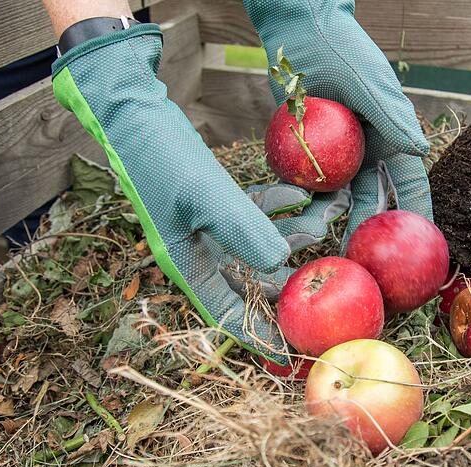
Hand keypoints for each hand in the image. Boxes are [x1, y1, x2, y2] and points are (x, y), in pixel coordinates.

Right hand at [52, 24, 306, 362]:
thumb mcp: (202, 194)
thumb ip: (242, 228)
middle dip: (295, 275)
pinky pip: (257, 215)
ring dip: (297, 231)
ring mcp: (210, 228)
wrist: (132, 112)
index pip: (229, 313)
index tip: (295, 350)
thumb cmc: (157, 157)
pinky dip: (280, 206)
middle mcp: (201, 253)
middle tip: (337, 271)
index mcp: (188, 265)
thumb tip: (282, 261)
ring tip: (332, 213)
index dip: (261, 334)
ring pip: (262, 243)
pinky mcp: (218, 202)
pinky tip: (303, 194)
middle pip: (255, 280)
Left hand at [244, 0, 431, 250]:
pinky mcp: (303, 155)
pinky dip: (294, 201)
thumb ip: (392, 116)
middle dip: (363, 233)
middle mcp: (364, 155)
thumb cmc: (341, 49)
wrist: (298, 34)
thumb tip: (422, 150)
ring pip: (331, 200)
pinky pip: (300, 185)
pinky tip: (284, 217)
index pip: (409, 187)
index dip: (416, 217)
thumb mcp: (368, 81)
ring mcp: (333, 158)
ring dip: (322, 220)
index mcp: (390, 141)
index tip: (421, 250)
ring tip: (309, 238)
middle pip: (368, 204)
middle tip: (356, 260)